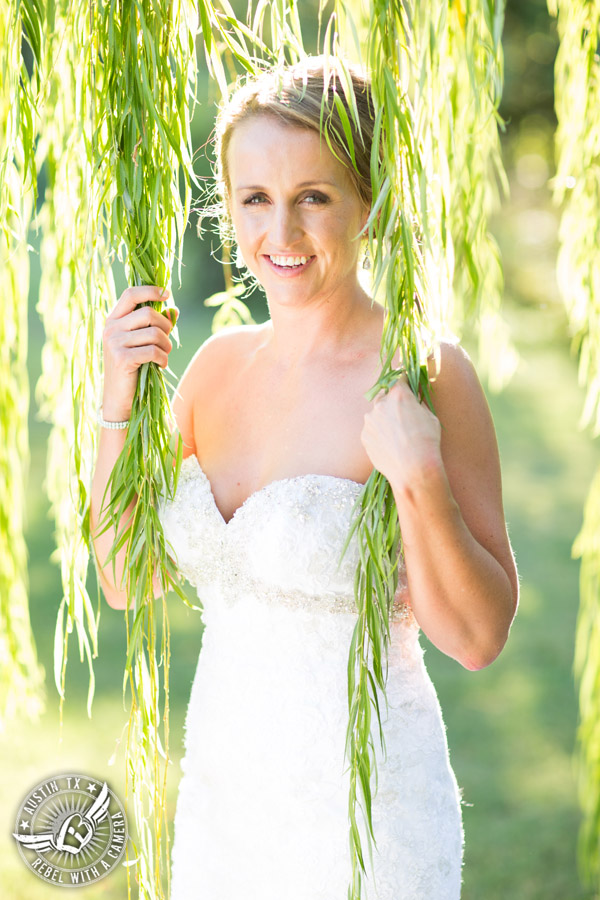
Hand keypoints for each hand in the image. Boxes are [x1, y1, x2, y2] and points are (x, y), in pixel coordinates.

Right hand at [102, 285, 177, 418]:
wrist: (119, 398)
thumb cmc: (133, 368)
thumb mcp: (142, 343)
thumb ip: (154, 325)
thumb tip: (174, 310)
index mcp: (113, 320)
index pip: (130, 294)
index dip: (150, 290)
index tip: (166, 293)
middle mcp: (111, 329)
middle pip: (148, 313)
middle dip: (165, 327)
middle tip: (167, 341)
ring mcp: (114, 343)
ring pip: (154, 333)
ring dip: (166, 346)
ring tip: (163, 356)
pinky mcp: (122, 359)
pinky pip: (153, 351)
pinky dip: (163, 358)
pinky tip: (161, 365)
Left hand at [360, 377, 442, 487]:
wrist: (413, 469)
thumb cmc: (427, 442)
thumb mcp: (430, 417)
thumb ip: (417, 404)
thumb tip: (413, 401)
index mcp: (399, 395)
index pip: (399, 379)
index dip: (404, 382)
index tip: (406, 385)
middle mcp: (380, 404)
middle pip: (384, 396)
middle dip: (392, 402)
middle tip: (402, 414)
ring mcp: (369, 420)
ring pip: (376, 415)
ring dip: (384, 420)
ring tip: (396, 435)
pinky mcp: (364, 436)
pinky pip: (372, 430)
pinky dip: (379, 434)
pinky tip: (390, 445)